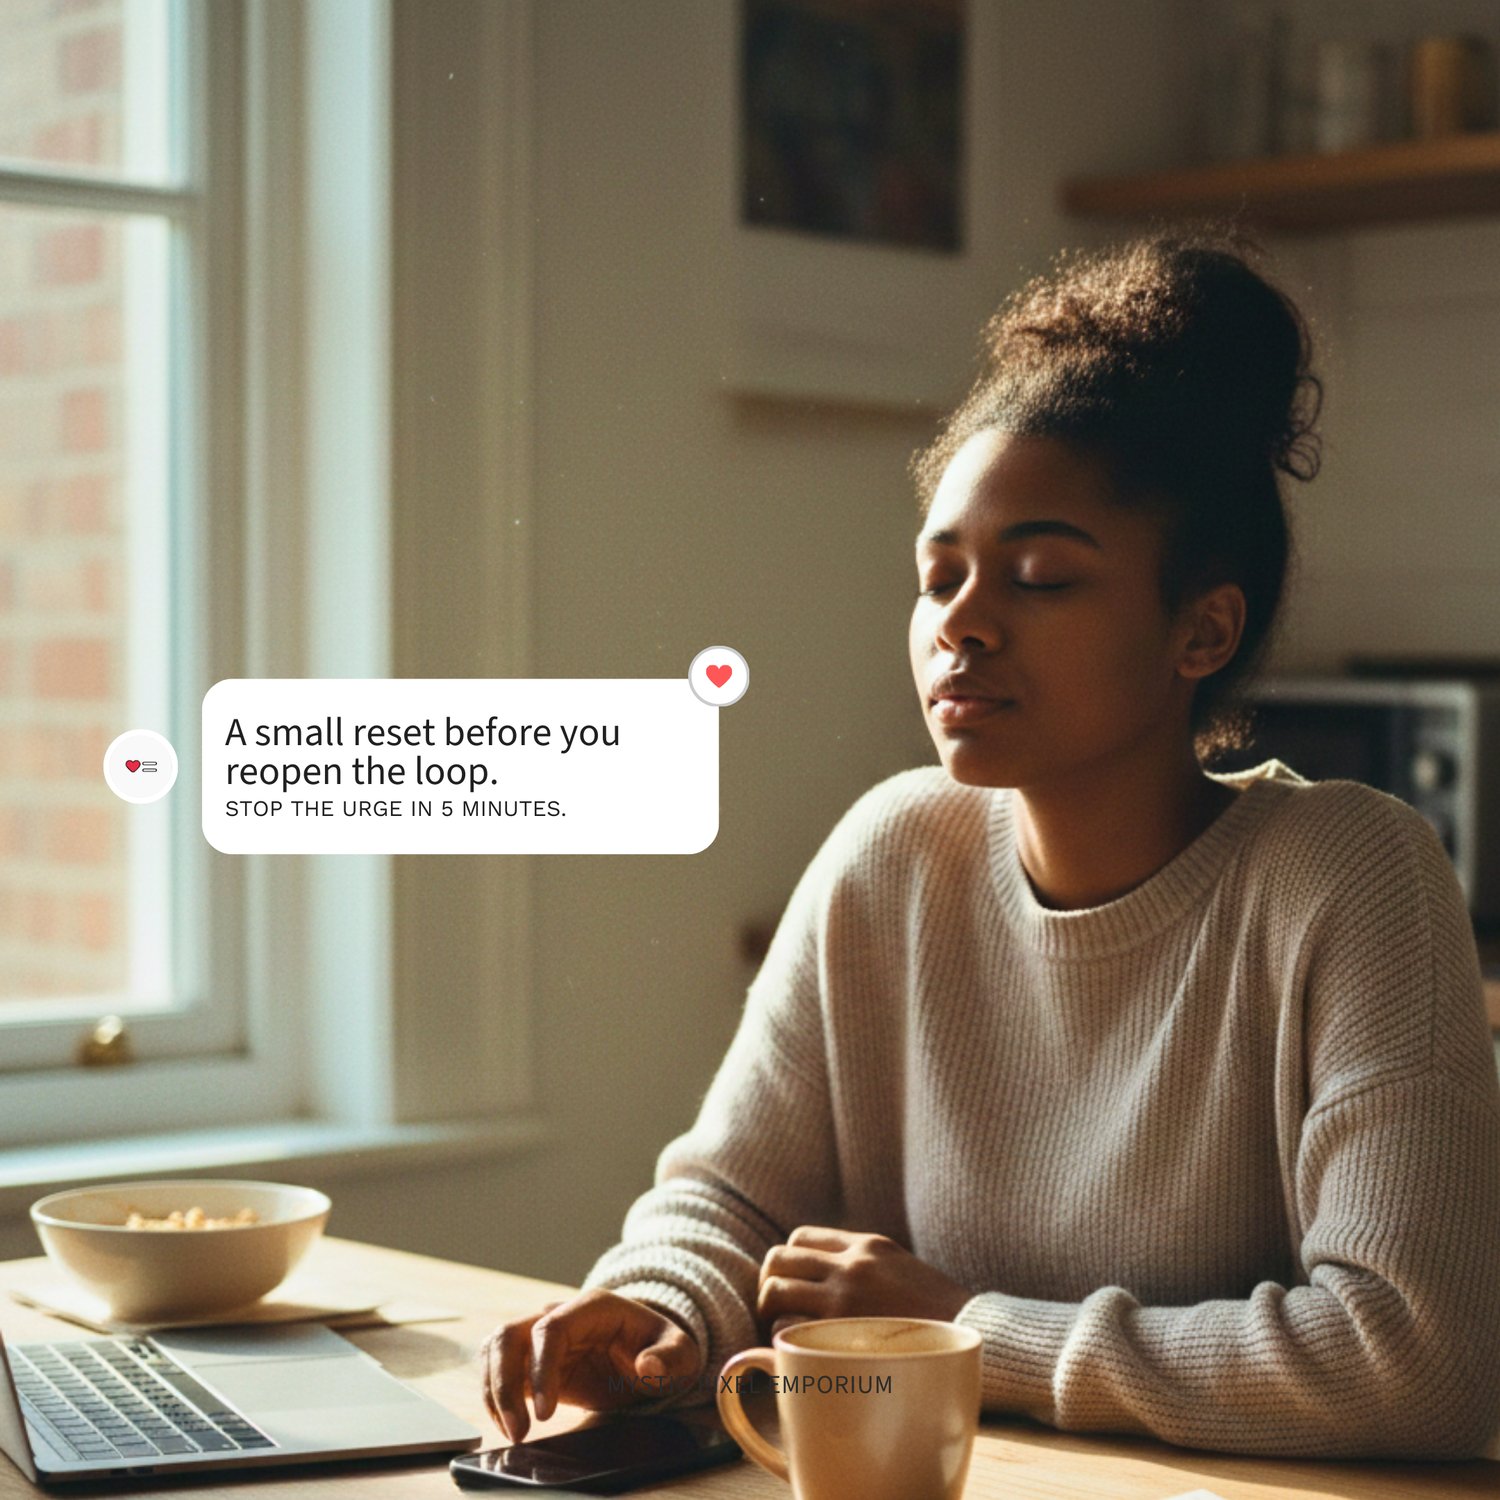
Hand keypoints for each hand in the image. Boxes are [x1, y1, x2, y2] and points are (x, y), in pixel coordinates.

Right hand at [479, 1289, 701, 1442]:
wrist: (648, 1349)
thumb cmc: (661, 1347)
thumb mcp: (680, 1352)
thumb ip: (669, 1357)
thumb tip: (649, 1367)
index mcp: (592, 1307)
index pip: (551, 1328)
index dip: (542, 1368)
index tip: (547, 1412)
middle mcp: (559, 1314)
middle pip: (510, 1335)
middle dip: (505, 1383)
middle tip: (519, 1430)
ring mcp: (541, 1336)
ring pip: (496, 1348)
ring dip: (494, 1391)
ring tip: (512, 1432)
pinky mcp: (532, 1359)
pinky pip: (498, 1368)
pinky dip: (494, 1396)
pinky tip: (508, 1424)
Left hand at [757, 1226, 970, 1335]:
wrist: (975, 1334)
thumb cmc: (941, 1314)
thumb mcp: (902, 1270)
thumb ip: (866, 1267)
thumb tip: (830, 1282)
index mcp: (867, 1245)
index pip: (800, 1238)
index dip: (788, 1262)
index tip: (793, 1285)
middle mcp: (851, 1264)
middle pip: (778, 1259)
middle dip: (769, 1284)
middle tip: (777, 1310)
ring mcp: (845, 1296)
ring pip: (776, 1290)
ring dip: (771, 1311)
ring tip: (783, 1332)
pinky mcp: (843, 1330)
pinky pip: (789, 1329)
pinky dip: (784, 1340)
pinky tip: (798, 1353)